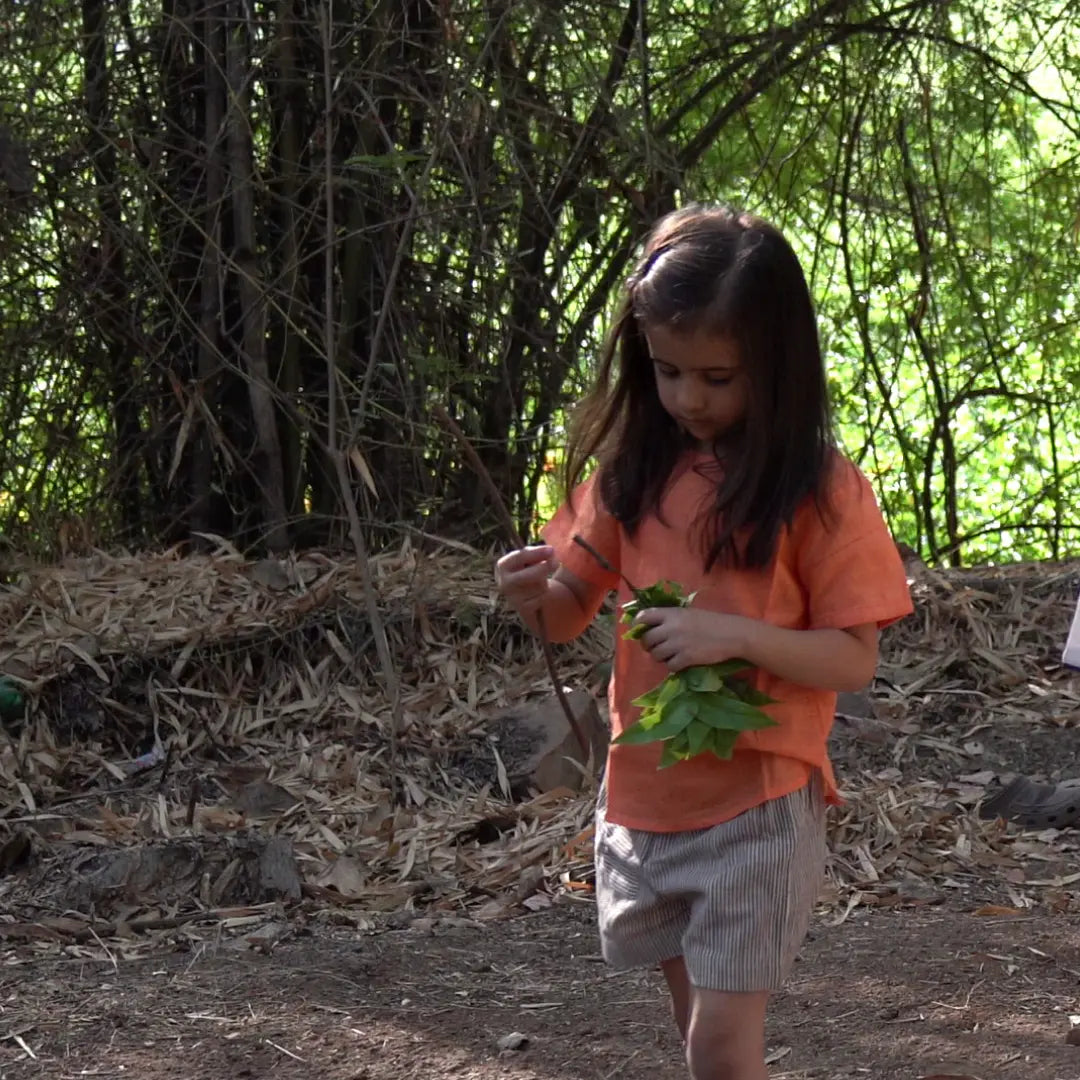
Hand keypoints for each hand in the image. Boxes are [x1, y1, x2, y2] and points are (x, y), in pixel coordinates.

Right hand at [495, 545, 557, 615]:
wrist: (520, 595)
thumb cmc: (526, 571)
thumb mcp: (527, 560)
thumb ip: (536, 554)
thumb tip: (550, 552)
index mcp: (503, 566)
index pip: (520, 557)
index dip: (537, 552)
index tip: (552, 549)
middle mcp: (504, 582)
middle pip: (530, 574)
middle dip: (545, 568)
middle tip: (556, 563)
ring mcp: (512, 597)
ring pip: (539, 586)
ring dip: (545, 582)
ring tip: (539, 581)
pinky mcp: (523, 608)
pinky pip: (541, 597)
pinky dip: (544, 594)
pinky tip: (538, 593)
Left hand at [635, 606, 755, 670]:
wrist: (732, 634)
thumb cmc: (711, 621)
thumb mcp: (688, 613)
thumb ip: (670, 618)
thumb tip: (651, 627)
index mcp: (671, 613)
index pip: (644, 616)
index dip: (638, 624)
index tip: (638, 630)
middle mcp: (671, 628)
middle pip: (647, 640)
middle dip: (648, 645)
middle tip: (655, 647)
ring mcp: (678, 644)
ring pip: (656, 655)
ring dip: (660, 657)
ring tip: (670, 655)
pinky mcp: (686, 658)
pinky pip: (669, 666)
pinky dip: (673, 666)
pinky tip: (680, 662)